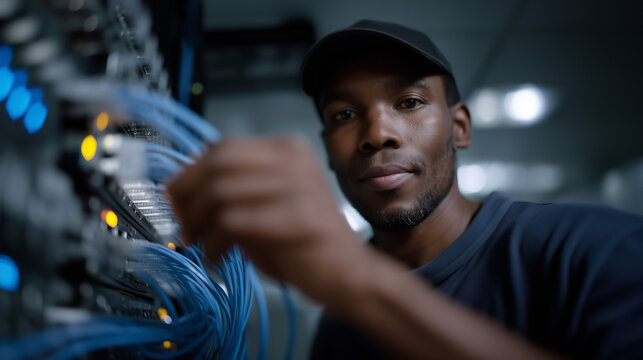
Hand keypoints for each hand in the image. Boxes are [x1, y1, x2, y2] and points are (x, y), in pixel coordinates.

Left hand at [167, 136, 364, 302]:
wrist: (349, 274)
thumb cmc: (303, 243)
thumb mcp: (266, 204)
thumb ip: (233, 189)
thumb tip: (179, 189)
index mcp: (288, 149)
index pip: (221, 147)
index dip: (188, 173)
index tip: (174, 200)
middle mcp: (295, 160)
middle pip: (217, 163)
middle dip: (186, 196)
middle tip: (182, 227)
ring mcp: (299, 186)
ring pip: (220, 191)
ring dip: (197, 223)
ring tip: (200, 245)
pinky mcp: (298, 218)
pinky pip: (232, 222)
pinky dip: (214, 244)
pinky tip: (217, 258)